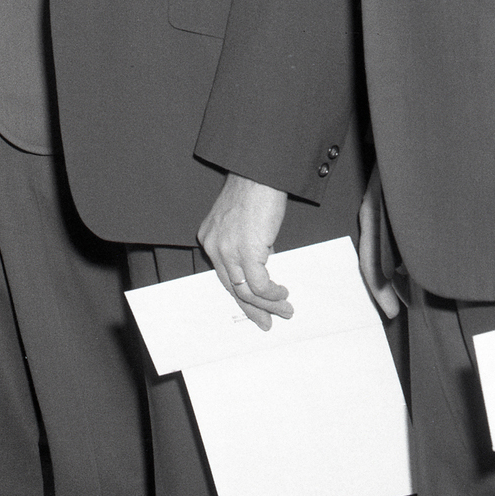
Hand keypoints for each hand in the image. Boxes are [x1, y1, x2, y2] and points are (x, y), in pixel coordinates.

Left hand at [197, 173, 292, 329]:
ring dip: (268, 304)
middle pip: (231, 288)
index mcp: (209, 239)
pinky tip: (283, 294)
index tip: (254, 308)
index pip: (224, 276)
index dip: (241, 294)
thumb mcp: (243, 222)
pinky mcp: (247, 252)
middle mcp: (213, 246)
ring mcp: (228, 250)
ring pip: (245, 291)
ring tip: (285, 309)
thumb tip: (263, 264)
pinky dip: (272, 294)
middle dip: (252, 308)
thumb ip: (246, 244)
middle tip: (266, 321)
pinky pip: (259, 285)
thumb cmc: (255, 191)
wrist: (260, 174)